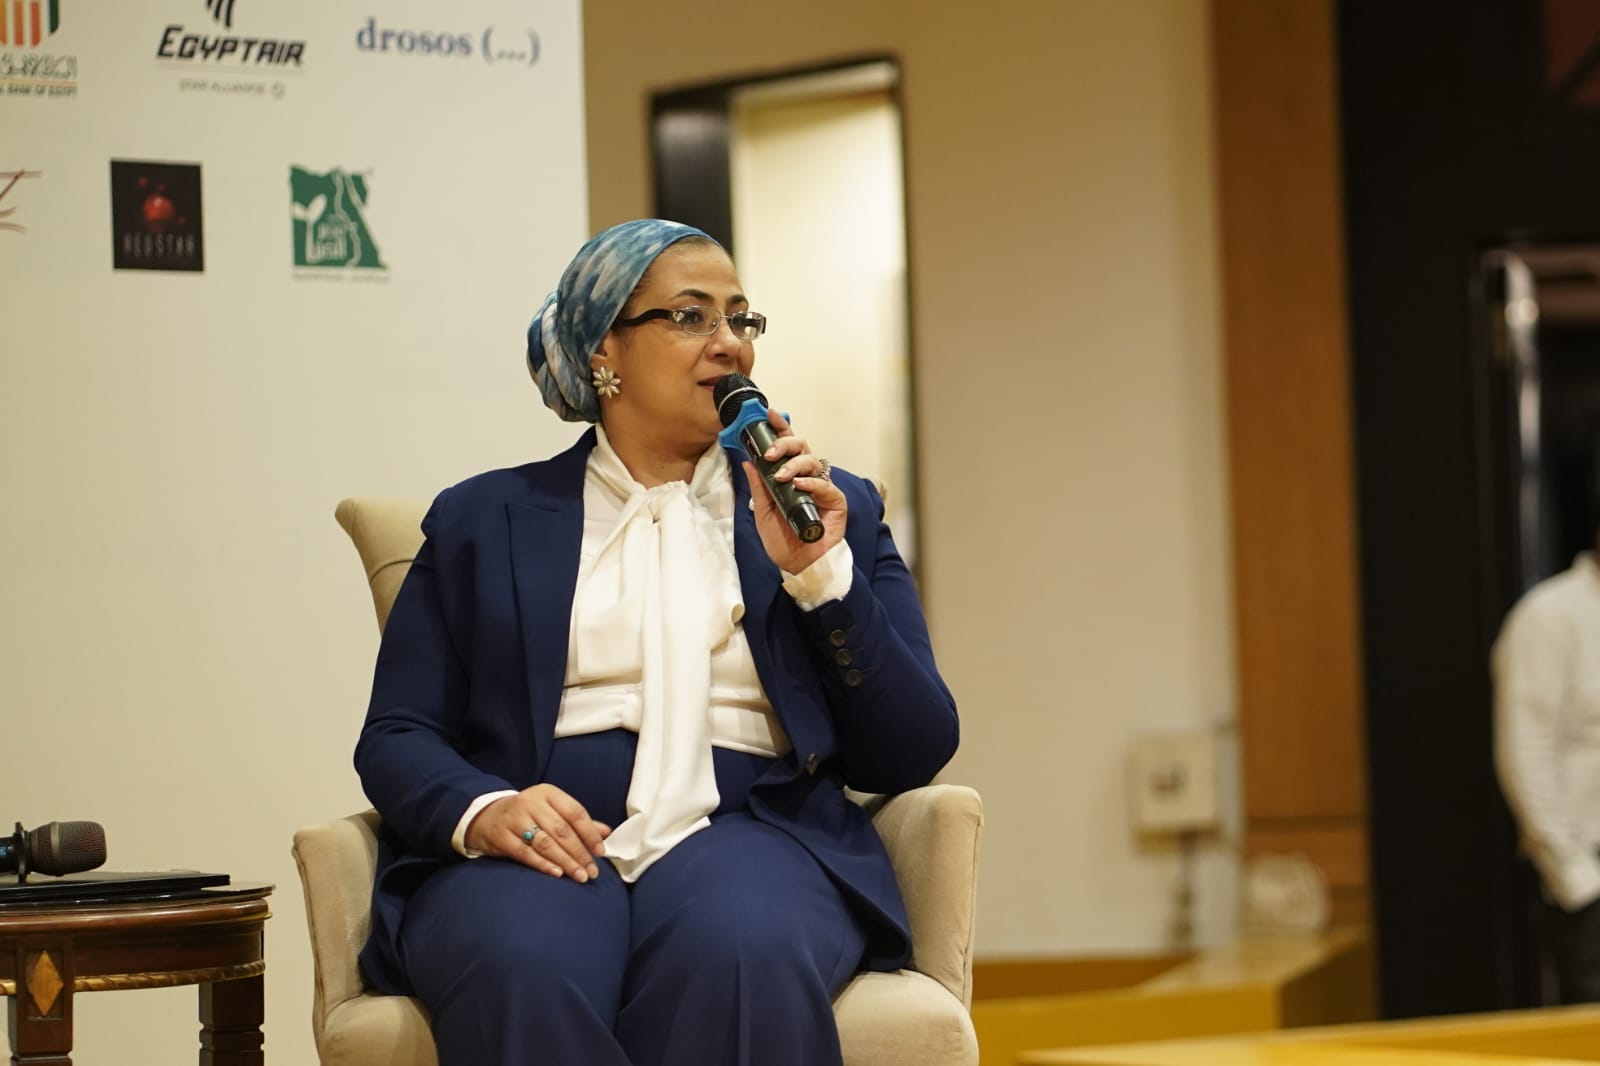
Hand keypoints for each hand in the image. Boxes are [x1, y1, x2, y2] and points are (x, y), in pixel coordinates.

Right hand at [464, 784, 610, 882]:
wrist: (487, 816)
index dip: (589, 833)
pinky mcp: (501, 837)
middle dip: (580, 853)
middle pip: (561, 830)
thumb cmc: (528, 814)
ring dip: (565, 862)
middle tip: (592, 871)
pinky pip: (525, 853)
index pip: (574, 812)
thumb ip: (577, 821)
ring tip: (579, 876)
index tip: (601, 851)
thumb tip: (606, 832)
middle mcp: (530, 803)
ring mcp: (514, 819)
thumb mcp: (551, 810)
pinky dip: (543, 864)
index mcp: (547, 793)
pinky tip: (557, 874)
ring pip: (545, 843)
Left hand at [742, 407, 846, 573]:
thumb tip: (748, 461)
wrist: (799, 565)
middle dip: (784, 443)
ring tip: (781, 476)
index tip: (768, 415)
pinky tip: (799, 485)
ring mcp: (822, 488)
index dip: (780, 428)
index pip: (787, 448)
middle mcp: (807, 478)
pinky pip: (825, 486)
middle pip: (801, 446)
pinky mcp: (835, 502)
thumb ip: (759, 488)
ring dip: (794, 464)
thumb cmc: (783, 541)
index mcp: (790, 477)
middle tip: (769, 453)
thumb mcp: (763, 513)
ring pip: (812, 461)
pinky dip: (811, 483)